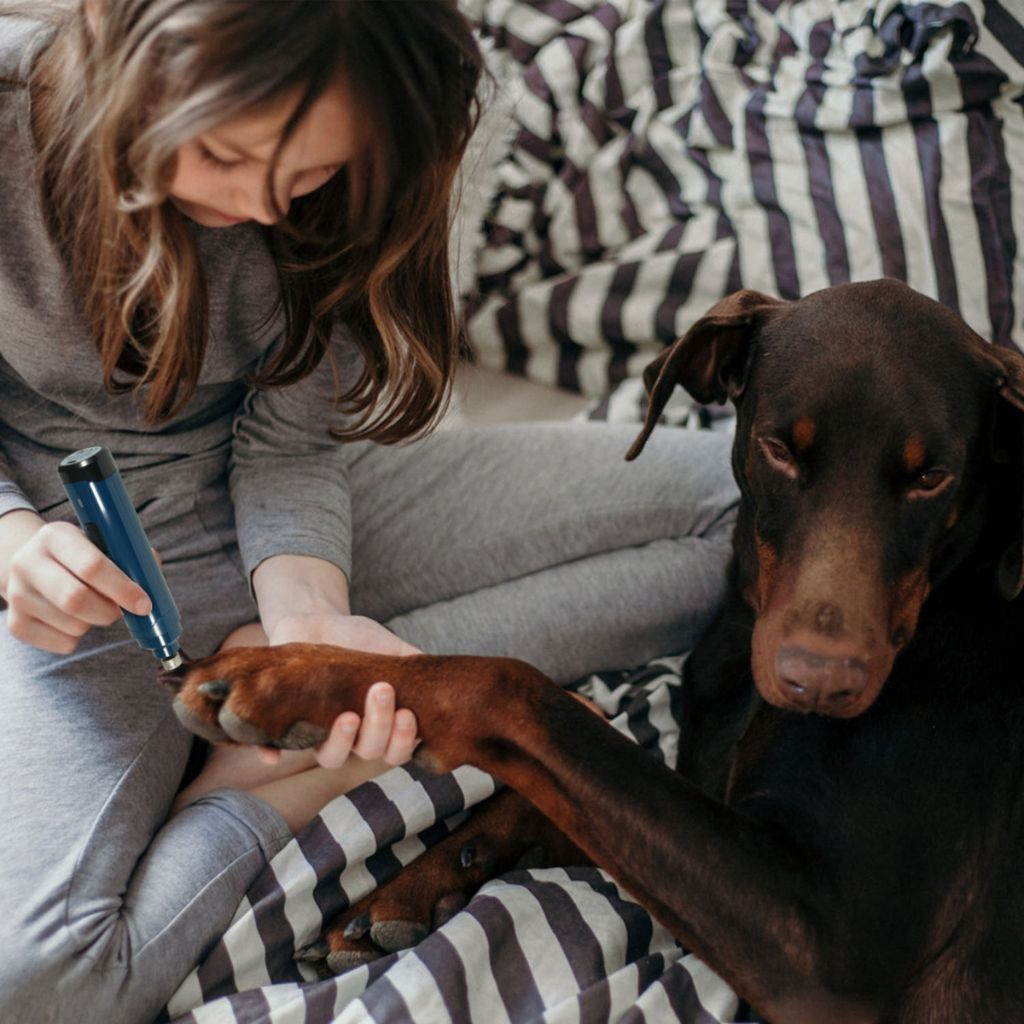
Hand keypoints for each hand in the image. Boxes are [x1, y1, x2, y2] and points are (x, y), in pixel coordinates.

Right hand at [0, 512, 150, 653]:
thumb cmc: (82, 556)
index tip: (145, 604)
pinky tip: (74, 619)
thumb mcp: (102, 544)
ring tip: (94, 607)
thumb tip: (152, 577)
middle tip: (120, 611)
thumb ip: (131, 557)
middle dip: (109, 611)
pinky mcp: (16, 623)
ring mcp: (17, 594)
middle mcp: (27, 562)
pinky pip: (63, 643)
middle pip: (75, 599)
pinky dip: (80, 637)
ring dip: (95, 623)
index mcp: (55, 536)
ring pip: (73, 625)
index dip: (123, 588)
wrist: (33, 567)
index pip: (91, 566)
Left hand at [262, 612, 419, 768]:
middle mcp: (351, 734)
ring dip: (341, 742)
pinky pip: (273, 748)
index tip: (408, 714)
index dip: (403, 742)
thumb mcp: (389, 645)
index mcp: (379, 723)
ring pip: (330, 757)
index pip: (396, 750)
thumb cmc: (357, 637)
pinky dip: (271, 753)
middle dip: (379, 728)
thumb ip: (413, 662)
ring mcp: (317, 730)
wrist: (313, 618)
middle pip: (368, 753)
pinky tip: (272, 755)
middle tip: (381, 691)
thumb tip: (446, 678)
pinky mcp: (283, 722)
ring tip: (348, 716)